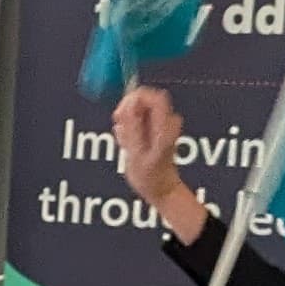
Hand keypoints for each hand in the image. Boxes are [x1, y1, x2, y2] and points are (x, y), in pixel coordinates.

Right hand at [111, 87, 208, 244]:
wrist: (160, 189)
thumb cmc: (151, 177)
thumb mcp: (137, 154)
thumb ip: (133, 127)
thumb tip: (128, 105)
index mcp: (165, 125)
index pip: (153, 96)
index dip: (134, 98)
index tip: (121, 113)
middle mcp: (165, 121)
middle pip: (143, 99)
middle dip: (127, 109)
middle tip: (119, 127)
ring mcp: (159, 125)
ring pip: (137, 108)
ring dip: (125, 121)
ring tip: (126, 141)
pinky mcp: (152, 129)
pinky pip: (135, 119)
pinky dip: (127, 128)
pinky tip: (128, 144)